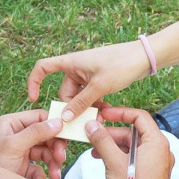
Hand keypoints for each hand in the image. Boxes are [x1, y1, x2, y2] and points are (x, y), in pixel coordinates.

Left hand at [0, 109, 67, 178]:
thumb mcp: (13, 146)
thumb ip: (36, 132)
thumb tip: (58, 121)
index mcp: (11, 123)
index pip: (39, 117)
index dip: (55, 124)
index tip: (68, 134)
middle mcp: (16, 135)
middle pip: (44, 136)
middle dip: (54, 148)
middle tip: (61, 158)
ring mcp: (18, 152)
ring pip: (44, 153)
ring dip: (52, 163)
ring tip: (55, 175)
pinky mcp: (20, 167)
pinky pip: (38, 168)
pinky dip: (42, 175)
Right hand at [27, 40, 151, 122]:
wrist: (144, 57)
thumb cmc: (121, 64)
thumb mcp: (99, 86)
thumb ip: (81, 103)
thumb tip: (64, 118)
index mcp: (70, 62)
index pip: (43, 67)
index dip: (34, 81)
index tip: (34, 98)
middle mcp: (75, 68)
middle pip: (64, 91)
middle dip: (72, 107)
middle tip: (83, 122)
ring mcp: (86, 74)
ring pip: (78, 97)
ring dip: (86, 108)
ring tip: (100, 116)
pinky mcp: (97, 80)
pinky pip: (88, 96)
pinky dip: (94, 104)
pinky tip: (105, 111)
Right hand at [84, 107, 172, 178]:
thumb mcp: (113, 162)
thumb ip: (102, 140)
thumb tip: (92, 125)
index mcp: (157, 142)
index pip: (139, 116)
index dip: (120, 113)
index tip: (103, 114)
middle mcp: (161, 150)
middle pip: (134, 133)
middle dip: (112, 134)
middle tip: (94, 135)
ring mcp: (159, 163)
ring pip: (134, 146)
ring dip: (114, 146)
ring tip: (95, 152)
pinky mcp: (153, 174)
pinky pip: (137, 157)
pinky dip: (121, 156)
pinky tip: (106, 162)